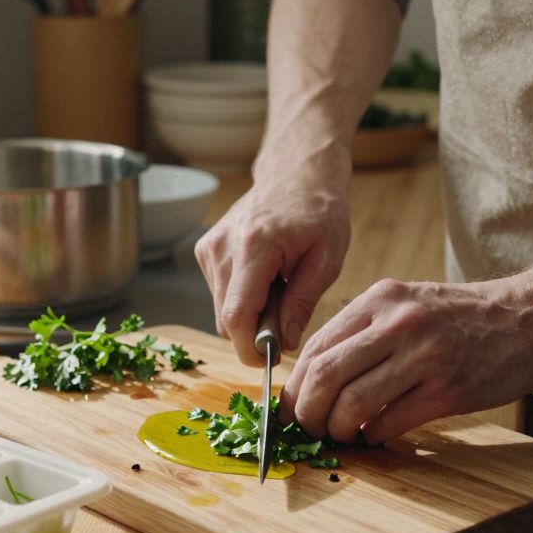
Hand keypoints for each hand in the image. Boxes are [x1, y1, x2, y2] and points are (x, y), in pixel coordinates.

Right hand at [195, 165, 350, 363]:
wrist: (296, 173)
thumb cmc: (318, 211)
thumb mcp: (326, 260)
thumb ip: (302, 304)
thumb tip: (284, 343)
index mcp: (254, 247)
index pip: (237, 316)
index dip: (250, 348)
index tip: (271, 359)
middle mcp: (222, 248)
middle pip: (226, 319)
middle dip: (256, 331)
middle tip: (289, 316)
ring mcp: (209, 249)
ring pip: (222, 310)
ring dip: (250, 313)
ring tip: (280, 289)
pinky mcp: (205, 251)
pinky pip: (221, 294)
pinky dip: (243, 297)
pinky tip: (265, 278)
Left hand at [279, 276, 532, 442]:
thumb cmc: (466, 316)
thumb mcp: (410, 302)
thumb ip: (367, 329)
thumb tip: (320, 375)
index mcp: (381, 299)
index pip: (316, 346)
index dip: (297, 384)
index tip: (292, 406)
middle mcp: (397, 323)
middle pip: (325, 376)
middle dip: (307, 412)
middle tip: (309, 429)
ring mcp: (423, 356)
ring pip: (353, 404)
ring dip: (339, 429)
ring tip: (343, 435)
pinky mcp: (448, 389)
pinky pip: (391, 422)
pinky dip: (373, 436)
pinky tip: (375, 435)